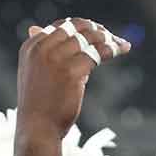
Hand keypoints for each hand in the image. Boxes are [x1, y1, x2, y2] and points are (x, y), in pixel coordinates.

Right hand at [16, 17, 131, 140]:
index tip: (95, 31)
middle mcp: (42, 48)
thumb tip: (35, 28)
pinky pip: (98, 53)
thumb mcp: (31, 72)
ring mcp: (57, 59)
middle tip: (110, 36)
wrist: (37, 129)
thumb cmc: (37, 105)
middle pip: (76, 28)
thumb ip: (38, 51)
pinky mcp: (72, 71)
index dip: (81, 26)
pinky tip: (123, 48)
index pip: (61, 26)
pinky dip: (113, 49)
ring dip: (108, 39)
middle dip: (96, 29)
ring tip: (120, 43)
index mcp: (32, 46)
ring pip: (89, 39)